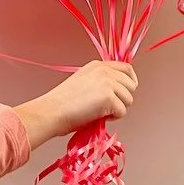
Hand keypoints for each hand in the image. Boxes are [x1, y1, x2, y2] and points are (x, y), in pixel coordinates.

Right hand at [14, 61, 138, 150]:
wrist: (51, 111)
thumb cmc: (62, 103)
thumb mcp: (84, 83)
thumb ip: (101, 82)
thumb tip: (118, 93)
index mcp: (98, 65)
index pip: (127, 68)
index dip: (129, 82)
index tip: (124, 93)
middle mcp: (104, 70)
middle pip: (131, 85)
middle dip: (123, 98)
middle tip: (107, 107)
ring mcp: (107, 82)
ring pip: (129, 99)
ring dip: (118, 109)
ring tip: (99, 112)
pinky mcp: (109, 97)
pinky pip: (122, 112)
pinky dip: (112, 118)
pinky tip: (97, 117)